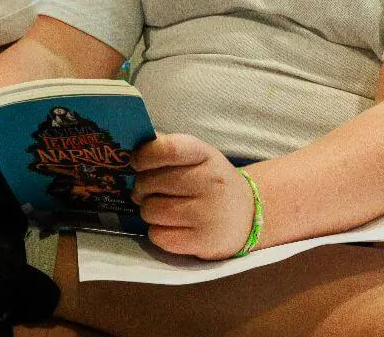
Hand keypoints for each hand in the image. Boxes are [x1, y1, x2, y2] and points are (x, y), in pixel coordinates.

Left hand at [131, 134, 254, 259]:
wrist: (248, 215)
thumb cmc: (212, 181)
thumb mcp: (199, 157)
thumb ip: (169, 147)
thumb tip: (134, 142)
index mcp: (206, 156)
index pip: (169, 149)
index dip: (145, 155)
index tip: (137, 162)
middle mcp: (210, 183)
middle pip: (151, 182)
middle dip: (141, 187)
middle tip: (146, 190)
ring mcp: (207, 214)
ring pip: (150, 210)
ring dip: (147, 210)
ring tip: (160, 208)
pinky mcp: (202, 241)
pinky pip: (158, 235)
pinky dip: (156, 232)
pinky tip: (170, 226)